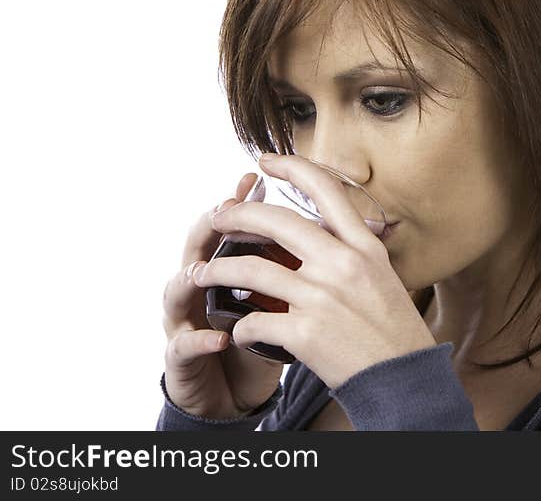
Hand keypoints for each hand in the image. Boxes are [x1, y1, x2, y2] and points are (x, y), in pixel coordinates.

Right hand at [162, 172, 283, 418]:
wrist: (233, 394)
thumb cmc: (262, 339)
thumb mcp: (281, 302)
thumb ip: (293, 268)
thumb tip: (334, 230)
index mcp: (228, 269)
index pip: (231, 228)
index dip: (241, 202)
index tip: (257, 177)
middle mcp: (200, 289)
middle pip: (195, 246)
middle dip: (209, 225)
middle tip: (225, 208)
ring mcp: (184, 322)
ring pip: (176, 290)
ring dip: (190, 277)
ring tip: (204, 270)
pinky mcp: (181, 359)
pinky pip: (184, 347)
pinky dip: (200, 340)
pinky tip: (221, 337)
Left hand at [192, 153, 437, 388]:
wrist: (404, 380)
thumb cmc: (396, 332)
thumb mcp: (384, 277)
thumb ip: (354, 253)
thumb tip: (324, 233)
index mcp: (363, 247)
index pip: (325, 189)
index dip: (292, 167)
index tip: (266, 161)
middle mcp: (341, 264)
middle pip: (275, 221)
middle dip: (236, 215)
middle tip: (218, 217)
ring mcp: (321, 296)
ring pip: (249, 269)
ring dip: (216, 270)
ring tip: (200, 274)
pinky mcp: (304, 332)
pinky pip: (253, 320)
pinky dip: (240, 327)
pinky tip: (238, 332)